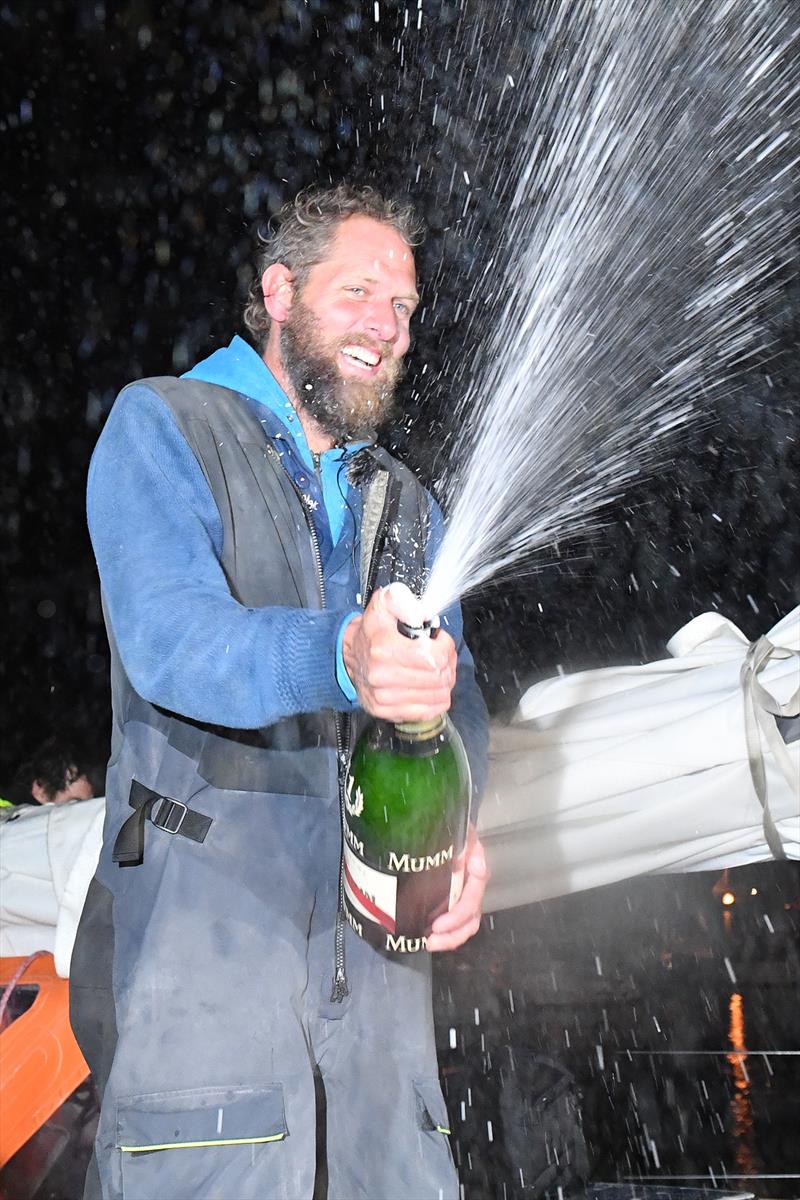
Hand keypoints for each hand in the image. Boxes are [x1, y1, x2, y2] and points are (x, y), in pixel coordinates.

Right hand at [342, 583, 455, 721]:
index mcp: (384, 649)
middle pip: (438, 679)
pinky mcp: (386, 711)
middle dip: (448, 664)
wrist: (350, 655)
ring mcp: (384, 697)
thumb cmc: (373, 631)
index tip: (440, 640)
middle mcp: (382, 676)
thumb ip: (403, 601)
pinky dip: (436, 700)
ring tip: (436, 669)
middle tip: (442, 655)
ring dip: (445, 682)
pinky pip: (427, 712)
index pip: (433, 659)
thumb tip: (421, 614)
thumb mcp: (384, 603)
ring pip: (437, 697)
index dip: (445, 648)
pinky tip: (430, 687)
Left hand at [426, 823, 488, 951]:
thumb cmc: (445, 828)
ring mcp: (461, 897)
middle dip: (454, 932)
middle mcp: (471, 886)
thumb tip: (476, 867)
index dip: (459, 911)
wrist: (432, 828)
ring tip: (431, 944)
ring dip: (451, 939)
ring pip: (465, 925)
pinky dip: (444, 936)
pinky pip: (453, 925)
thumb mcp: (459, 829)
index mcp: (473, 868)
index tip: (439, 923)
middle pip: (471, 916)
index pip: (473, 894)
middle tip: (433, 938)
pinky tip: (427, 939)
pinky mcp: (449, 903)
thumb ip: (469, 842)